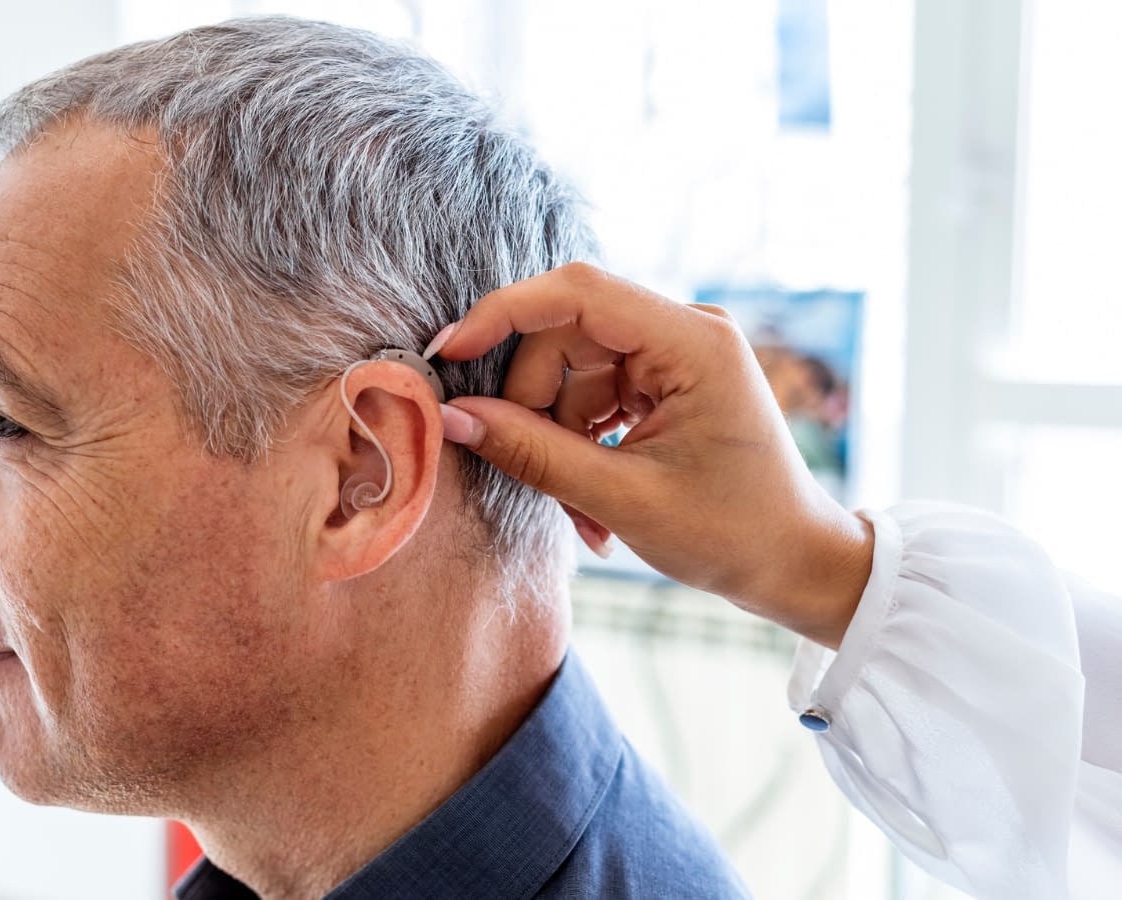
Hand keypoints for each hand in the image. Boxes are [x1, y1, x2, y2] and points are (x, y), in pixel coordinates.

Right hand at [432, 263, 872, 648]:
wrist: (799, 566)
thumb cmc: (733, 533)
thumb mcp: (622, 498)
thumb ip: (532, 452)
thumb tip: (453, 417)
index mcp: (692, 341)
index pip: (576, 293)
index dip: (503, 314)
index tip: (449, 355)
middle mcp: (686, 331)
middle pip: (564, 337)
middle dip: (534, 407)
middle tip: (533, 474)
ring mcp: (676, 355)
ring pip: (570, 372)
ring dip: (556, 439)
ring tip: (582, 513)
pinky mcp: (666, 381)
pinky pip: (592, 394)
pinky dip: (578, 444)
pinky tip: (593, 502)